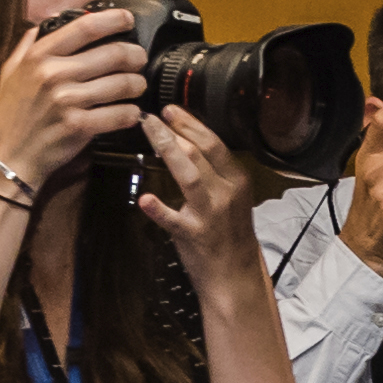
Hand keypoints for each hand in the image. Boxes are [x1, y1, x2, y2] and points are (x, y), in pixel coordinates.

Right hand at [0, 5, 147, 187]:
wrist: (7, 155)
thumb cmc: (11, 113)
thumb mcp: (11, 71)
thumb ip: (30, 44)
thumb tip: (52, 20)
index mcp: (38, 56)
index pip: (85, 27)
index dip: (114, 19)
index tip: (127, 19)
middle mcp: (53, 74)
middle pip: (114, 53)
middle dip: (136, 55)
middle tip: (140, 59)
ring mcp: (66, 101)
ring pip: (124, 83)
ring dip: (138, 84)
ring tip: (137, 86)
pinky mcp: (79, 126)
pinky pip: (122, 114)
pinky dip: (133, 113)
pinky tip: (132, 112)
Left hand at [135, 108, 260, 291]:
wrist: (235, 272)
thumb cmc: (228, 232)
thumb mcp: (231, 196)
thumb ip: (214, 171)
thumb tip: (186, 141)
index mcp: (237, 180)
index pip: (215, 144)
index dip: (191, 124)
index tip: (171, 110)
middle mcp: (227, 193)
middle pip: (201, 153)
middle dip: (175, 130)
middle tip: (152, 116)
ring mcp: (211, 214)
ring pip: (190, 176)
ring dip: (168, 151)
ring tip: (150, 134)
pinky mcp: (194, 235)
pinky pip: (174, 220)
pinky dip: (159, 210)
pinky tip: (145, 199)